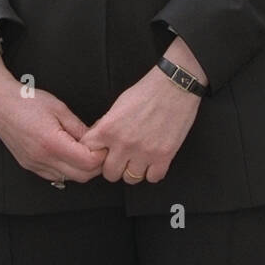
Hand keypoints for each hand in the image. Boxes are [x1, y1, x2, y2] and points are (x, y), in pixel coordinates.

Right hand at [0, 40, 105, 183]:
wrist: (0, 103)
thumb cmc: (28, 101)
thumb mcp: (60, 109)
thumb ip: (79, 128)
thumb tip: (96, 140)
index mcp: (52, 143)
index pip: (87, 163)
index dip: (101, 155)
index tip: (104, 144)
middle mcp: (43, 159)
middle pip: (81, 176)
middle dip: (95, 165)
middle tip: (99, 148)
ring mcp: (35, 165)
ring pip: (69, 178)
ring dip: (81, 168)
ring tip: (83, 149)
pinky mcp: (29, 166)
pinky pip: (55, 176)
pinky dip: (67, 169)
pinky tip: (68, 153)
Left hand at [79, 43, 205, 183]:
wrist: (174, 85)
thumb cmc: (147, 91)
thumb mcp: (118, 105)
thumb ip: (107, 125)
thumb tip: (99, 142)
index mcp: (109, 128)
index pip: (90, 154)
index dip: (96, 154)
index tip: (103, 153)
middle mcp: (124, 143)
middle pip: (110, 174)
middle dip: (115, 166)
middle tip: (122, 157)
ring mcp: (144, 152)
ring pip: (130, 179)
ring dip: (134, 170)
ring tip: (139, 158)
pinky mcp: (164, 156)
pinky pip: (153, 178)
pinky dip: (153, 171)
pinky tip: (154, 160)